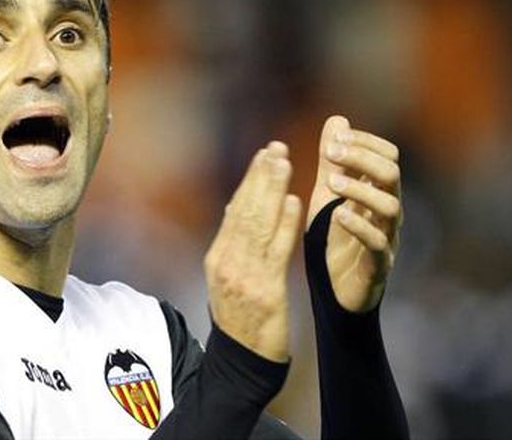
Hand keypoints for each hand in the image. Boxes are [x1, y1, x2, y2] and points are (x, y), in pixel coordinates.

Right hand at [205, 142, 302, 361]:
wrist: (242, 364)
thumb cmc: (242, 320)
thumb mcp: (229, 279)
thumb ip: (235, 244)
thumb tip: (238, 205)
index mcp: (217, 258)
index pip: (235, 209)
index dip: (250, 180)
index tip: (264, 154)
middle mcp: (226, 263)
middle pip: (243, 210)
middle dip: (261, 176)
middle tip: (276, 147)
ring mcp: (242, 277)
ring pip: (258, 224)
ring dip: (272, 190)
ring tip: (285, 163)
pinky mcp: (264, 292)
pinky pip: (276, 251)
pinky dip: (284, 224)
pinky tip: (294, 203)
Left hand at [308, 115, 401, 312]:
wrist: (335, 292)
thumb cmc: (334, 239)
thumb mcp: (327, 194)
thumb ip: (332, 160)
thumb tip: (337, 120)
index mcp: (379, 192)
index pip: (387, 155)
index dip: (365, 142)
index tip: (335, 138)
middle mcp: (388, 212)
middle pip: (392, 174)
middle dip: (362, 158)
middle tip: (330, 153)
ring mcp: (386, 238)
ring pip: (390, 206)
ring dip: (359, 189)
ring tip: (330, 182)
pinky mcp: (378, 266)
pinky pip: (377, 243)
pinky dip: (358, 226)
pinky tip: (338, 215)